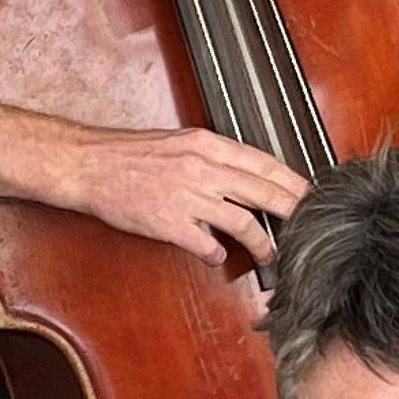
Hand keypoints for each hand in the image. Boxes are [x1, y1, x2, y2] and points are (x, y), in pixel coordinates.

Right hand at [51, 125, 308, 265]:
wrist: (88, 165)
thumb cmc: (128, 154)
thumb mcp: (178, 141)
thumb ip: (211, 156)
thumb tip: (242, 174)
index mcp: (206, 145)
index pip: (263, 163)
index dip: (292, 180)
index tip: (310, 193)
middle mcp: (202, 168)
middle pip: (264, 192)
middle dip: (293, 210)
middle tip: (309, 224)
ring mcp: (187, 197)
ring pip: (244, 224)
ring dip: (262, 244)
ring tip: (269, 254)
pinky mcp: (170, 224)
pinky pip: (207, 246)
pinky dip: (217, 255)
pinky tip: (217, 257)